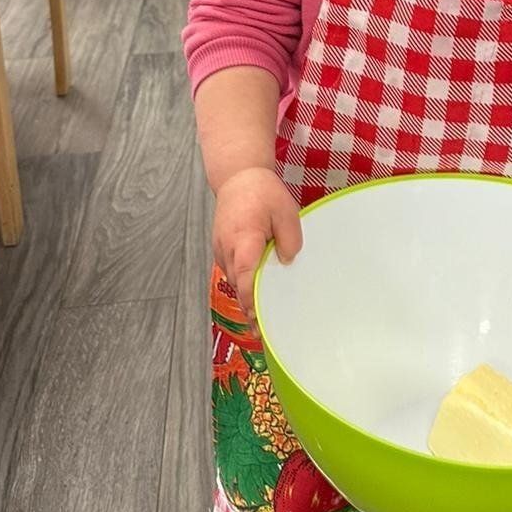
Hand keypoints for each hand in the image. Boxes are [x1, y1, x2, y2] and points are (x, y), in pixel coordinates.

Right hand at [213, 167, 301, 324]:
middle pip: (238, 285)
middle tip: (264, 334)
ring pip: (234, 282)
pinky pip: (233, 273)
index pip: (245, 274)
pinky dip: (243, 286)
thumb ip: (289, 238)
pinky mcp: (222, 251)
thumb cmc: (263, 193)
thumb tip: (287, 262)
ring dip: (246, 300)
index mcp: (244, 238)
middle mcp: (228, 248)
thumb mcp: (286, 211)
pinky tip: (257, 297)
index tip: (260, 318)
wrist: (237, 177)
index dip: (252, 298)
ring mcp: (222, 250)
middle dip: (250, 310)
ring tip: (262, 323)